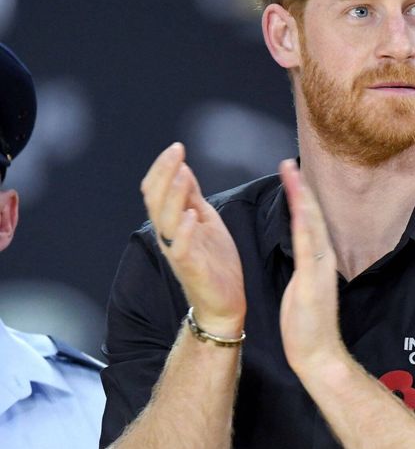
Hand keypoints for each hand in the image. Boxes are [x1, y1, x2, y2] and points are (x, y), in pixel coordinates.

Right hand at [141, 142, 244, 334]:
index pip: (157, 191)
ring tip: (182, 175)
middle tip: (176, 152)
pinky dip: (184, 231)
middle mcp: (168, 235)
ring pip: (166, 220)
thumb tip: (182, 168)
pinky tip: (192, 216)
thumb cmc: (215, 261)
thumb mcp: (206, 220)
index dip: (163, 169)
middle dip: (165, 174)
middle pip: (156, 200)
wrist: (224, 301)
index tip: (176, 147)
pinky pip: (181, 248)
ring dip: (174, 196)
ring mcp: (178, 251)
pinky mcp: (190, 268)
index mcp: (172, 222)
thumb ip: (192, 197)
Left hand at [278, 159, 346, 376]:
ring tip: (292, 173)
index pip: (308, 223)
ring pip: (312, 224)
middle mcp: (322, 259)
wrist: (318, 354)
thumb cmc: (308, 327)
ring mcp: (319, 268)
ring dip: (302, 197)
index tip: (291, 176)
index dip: (301, 198)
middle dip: (301, 188)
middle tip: (289, 163)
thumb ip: (304, 270)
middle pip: (312, 216)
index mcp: (317, 261)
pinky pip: (308, 244)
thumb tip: (301, 256)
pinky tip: (298, 205)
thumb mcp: (304, 290)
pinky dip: (304, 221)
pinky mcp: (313, 279)